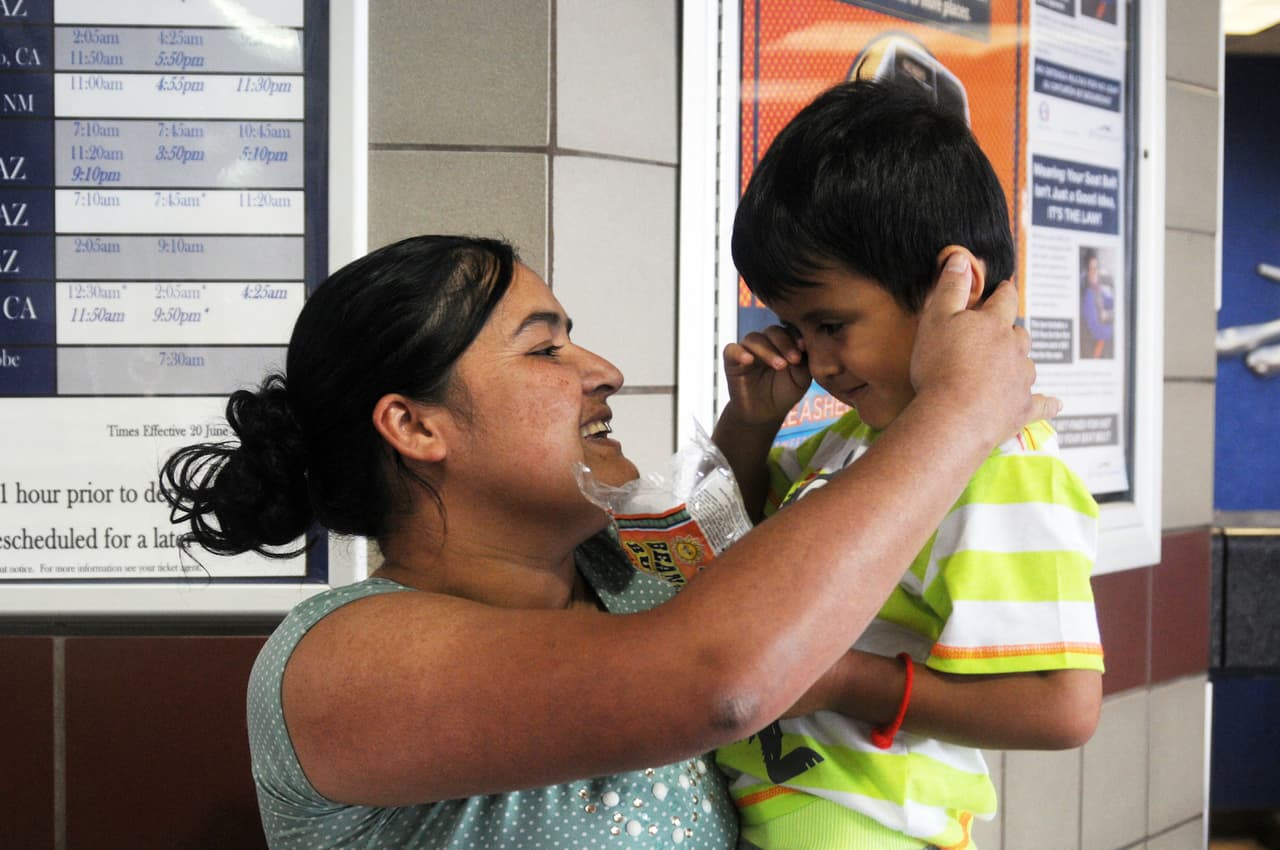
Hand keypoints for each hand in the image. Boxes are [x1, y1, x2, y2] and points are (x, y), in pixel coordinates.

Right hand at [721, 325, 811, 428]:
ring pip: (754, 339)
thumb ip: (804, 362)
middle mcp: (765, 342)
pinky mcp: (731, 360)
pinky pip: (731, 350)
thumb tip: (806, 346)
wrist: (764, 414)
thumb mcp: (800, 379)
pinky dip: (739, 353)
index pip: (789, 330)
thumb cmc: (784, 393)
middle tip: (794, 359)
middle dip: (784, 344)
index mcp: (783, 342)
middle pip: (773, 331)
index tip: (804, 347)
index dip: (796, 336)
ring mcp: (748, 349)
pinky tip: (749, 360)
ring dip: (767, 350)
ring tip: (780, 366)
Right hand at [910, 253, 1059, 444]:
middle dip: (1009, 332)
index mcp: (993, 324)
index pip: (1004, 298)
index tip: (1002, 290)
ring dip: (1018, 364)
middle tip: (994, 337)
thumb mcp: (936, 318)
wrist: (952, 417)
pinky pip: (1042, 403)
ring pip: (1027, 364)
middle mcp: (1014, 348)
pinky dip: (1048, 403)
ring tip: (1004, 370)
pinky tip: (1055, 404)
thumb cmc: (939, 367)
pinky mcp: (1023, 408)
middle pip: (1019, 333)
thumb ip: (951, 287)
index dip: (1002, 292)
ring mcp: (1021, 379)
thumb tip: (962, 258)